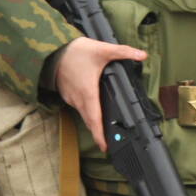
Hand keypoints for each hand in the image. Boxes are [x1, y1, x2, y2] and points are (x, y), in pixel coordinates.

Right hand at [54, 36, 147, 151]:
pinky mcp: (66, 93)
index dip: (100, 135)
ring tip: (102, 125)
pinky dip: (85, 109)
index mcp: (88, 93)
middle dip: (98, 132)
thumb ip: (124, 52)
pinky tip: (92, 106)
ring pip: (83, 113)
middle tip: (107, 141)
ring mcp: (70, 97)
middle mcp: (78, 99)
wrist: (52, 49)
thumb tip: (143, 54)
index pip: (95, 120)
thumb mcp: (103, 49)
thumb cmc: (75, 51)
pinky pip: (77, 106)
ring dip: (92, 120)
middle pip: (89, 121)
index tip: (105, 147)